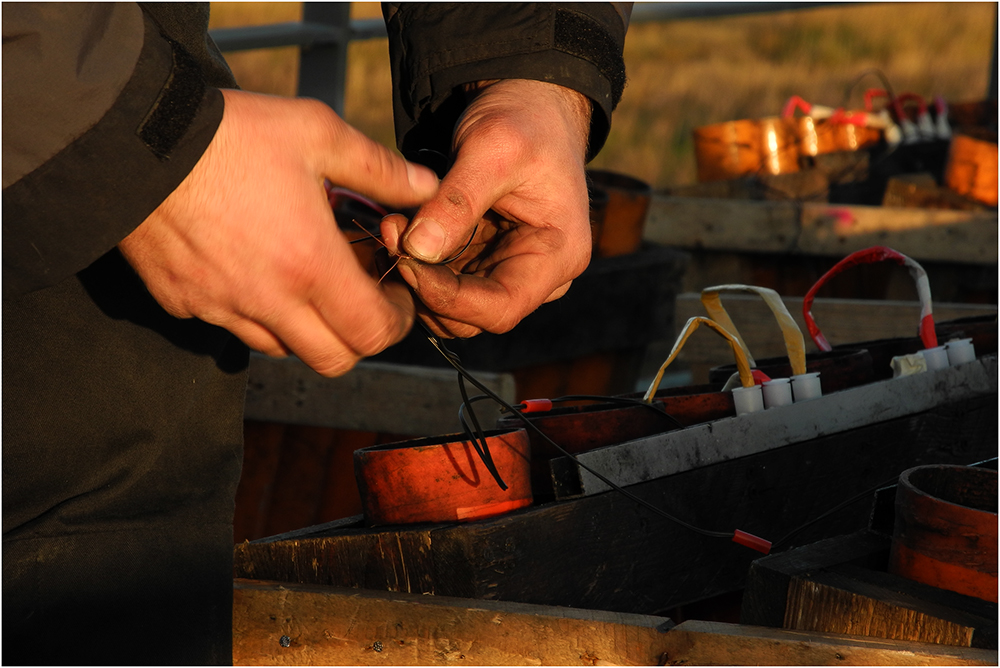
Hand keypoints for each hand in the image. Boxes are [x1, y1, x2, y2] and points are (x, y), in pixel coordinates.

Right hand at [119, 89, 438, 376]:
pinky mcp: (185, 304)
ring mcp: (222, 308)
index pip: (372, 333)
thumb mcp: (317, 134)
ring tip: (307, 280)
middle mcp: (268, 300)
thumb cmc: (230, 134)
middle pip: (333, 360)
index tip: (394, 296)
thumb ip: (380, 169)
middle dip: (358, 338)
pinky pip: (233, 327)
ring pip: (283, 350)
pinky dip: (255, 314)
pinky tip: (254, 270)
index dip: (396, 321)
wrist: (132, 140)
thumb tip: (425, 189)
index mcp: (310, 264)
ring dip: (307, 328)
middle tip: (360, 299)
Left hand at [380, 79, 592, 338]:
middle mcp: (540, 275)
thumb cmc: (524, 120)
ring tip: (391, 224)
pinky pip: (444, 281)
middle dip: (426, 285)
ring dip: (416, 275)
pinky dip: (416, 262)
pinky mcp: (484, 262)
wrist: (528, 100)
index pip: (501, 307)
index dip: (449, 299)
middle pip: (473, 316)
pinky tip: (397, 226)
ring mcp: (510, 270)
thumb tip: (418, 250)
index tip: (405, 262)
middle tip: (390, 234)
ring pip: (452, 305)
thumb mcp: (493, 149)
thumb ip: (458, 202)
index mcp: (559, 255)